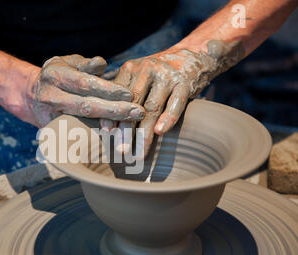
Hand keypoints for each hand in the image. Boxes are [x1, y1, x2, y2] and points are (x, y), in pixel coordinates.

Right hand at [24, 54, 145, 126]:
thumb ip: (86, 64)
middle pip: (86, 106)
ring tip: (131, 127)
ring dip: (108, 126)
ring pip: (82, 123)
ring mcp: (49, 116)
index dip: (108, 90)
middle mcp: (50, 96)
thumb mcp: (69, 63)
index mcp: (55, 75)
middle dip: (114, 110)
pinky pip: (76, 135)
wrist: (31, 95)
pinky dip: (97, 137)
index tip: (129, 94)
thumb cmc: (59, 75)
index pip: (85, 83)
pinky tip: (116, 137)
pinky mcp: (51, 132)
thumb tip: (102, 63)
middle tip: (138, 112)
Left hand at [111, 40, 242, 157]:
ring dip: (144, 133)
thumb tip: (107, 130)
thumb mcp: (137, 78)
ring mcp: (167, 76)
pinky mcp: (184, 84)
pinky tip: (160, 133)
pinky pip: (175, 104)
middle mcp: (147, 69)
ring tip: (139, 153)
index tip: (106, 133)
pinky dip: (168, 119)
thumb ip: (123, 97)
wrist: (191, 56)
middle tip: (121, 151)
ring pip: (152, 108)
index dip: (111, 114)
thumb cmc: (156, 76)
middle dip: (126, 129)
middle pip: (133, 104)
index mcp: (130, 68)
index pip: (117, 95)